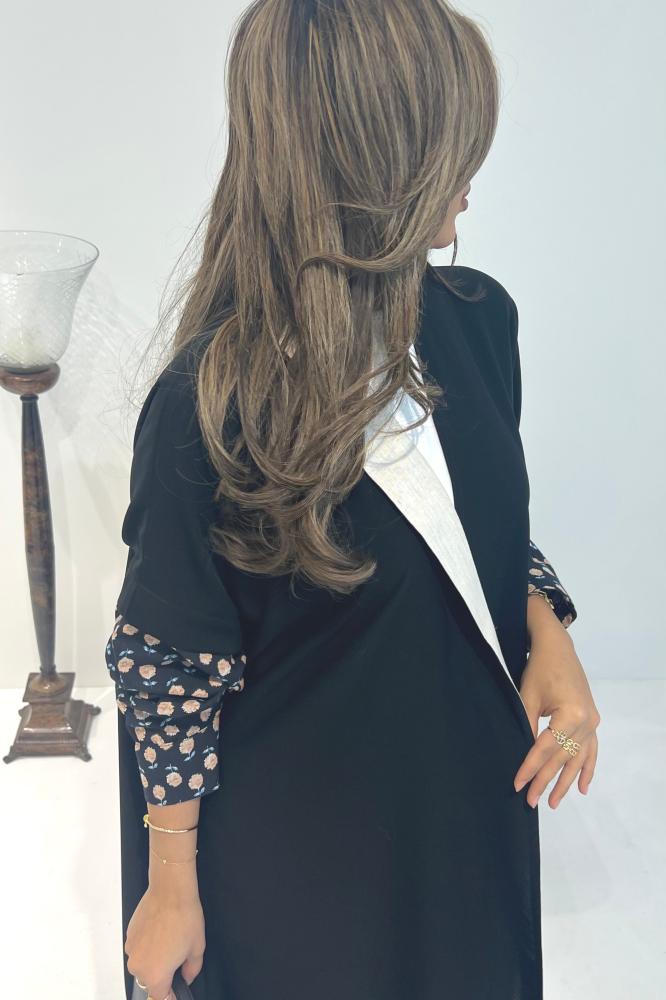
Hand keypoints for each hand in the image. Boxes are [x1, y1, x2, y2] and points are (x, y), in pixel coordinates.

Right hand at [125, 878, 204, 999]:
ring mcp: (131, 950)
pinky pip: (138, 948)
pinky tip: (160, 932)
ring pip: (143, 964)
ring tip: (168, 940)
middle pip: (149, 981)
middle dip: (162, 974)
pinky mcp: (129, 935)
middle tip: (176, 956)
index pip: (159, 998)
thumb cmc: (184, 916)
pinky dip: (147, 945)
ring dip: (153, 959)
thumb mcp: (197, 948)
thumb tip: (187, 976)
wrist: (171, 890)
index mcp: (156, 975)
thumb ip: (192, 970)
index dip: (170, 994)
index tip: (174, 991)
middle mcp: (139, 966)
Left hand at [514, 624, 600, 808]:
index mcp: (571, 714)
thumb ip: (526, 727)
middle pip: (562, 757)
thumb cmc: (539, 669)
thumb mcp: (527, 697)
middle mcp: (587, 721)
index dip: (530, 767)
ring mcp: (592, 722)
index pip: (546, 748)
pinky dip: (587, 769)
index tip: (518, 785)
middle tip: (530, 801)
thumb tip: (521, 756)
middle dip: (545, 780)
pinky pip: (591, 750)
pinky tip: (582, 788)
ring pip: (578, 759)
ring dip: (566, 782)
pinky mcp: (592, 720)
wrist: (557, 648)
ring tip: (553, 803)